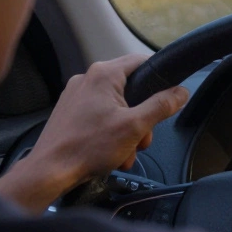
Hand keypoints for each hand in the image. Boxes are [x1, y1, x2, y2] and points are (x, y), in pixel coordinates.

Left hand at [0, 54, 187, 212]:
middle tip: (142, 139)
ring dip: (126, 130)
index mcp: (104, 74)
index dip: (159, 77)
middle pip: (130, 89)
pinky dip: (109, 133)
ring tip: (124, 152)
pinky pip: (99, 116)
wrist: (50, 171)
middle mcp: (88, 79)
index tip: (168, 95)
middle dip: (141, 117)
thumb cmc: (88, 147)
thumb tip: (181, 92)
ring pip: (115, 106)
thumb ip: (161, 106)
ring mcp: (76, 95)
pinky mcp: (69, 112)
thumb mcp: (135, 126)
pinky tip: (110, 153)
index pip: (142, 61)